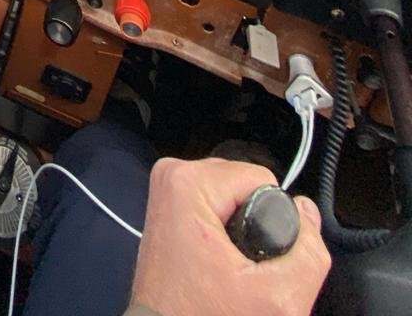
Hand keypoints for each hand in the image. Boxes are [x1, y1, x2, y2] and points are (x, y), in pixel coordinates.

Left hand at [131, 158, 330, 315]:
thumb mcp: (277, 300)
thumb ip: (308, 253)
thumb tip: (307, 210)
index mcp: (189, 183)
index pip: (261, 178)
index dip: (273, 221)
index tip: (254, 257)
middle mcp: (172, 176)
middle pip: (245, 182)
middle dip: (255, 223)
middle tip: (243, 266)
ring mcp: (167, 190)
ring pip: (232, 193)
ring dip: (241, 226)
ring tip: (230, 266)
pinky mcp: (168, 205)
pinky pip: (215, 202)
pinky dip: (225, 227)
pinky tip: (220, 259)